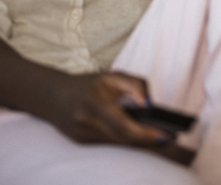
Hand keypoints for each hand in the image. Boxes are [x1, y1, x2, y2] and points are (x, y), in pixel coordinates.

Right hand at [47, 72, 192, 163]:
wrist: (51, 94)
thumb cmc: (87, 84)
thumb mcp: (112, 76)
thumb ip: (135, 85)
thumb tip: (150, 105)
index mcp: (95, 103)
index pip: (124, 126)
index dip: (146, 135)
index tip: (165, 136)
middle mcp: (86, 123)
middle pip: (123, 140)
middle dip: (147, 141)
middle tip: (169, 139)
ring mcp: (82, 136)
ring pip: (117, 144)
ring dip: (138, 142)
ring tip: (161, 138)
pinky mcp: (81, 143)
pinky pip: (109, 144)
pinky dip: (125, 141)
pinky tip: (140, 138)